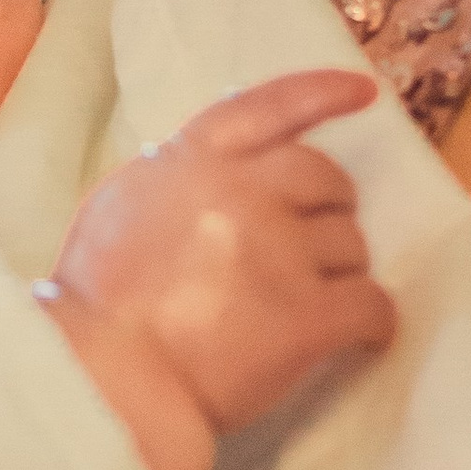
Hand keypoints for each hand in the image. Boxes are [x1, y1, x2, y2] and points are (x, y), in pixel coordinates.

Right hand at [51, 69, 396, 458]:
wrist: (104, 378)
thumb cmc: (94, 302)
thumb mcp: (120, 205)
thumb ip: (175, 177)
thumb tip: (221, 168)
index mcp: (193, 162)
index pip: (268, 108)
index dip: (320, 93)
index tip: (363, 91)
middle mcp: (245, 193)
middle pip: (326, 179)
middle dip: (331, 205)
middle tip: (316, 240)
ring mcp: (282, 254)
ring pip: (351, 246)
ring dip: (341, 269)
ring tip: (315, 300)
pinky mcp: (309, 317)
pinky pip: (372, 306)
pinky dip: (376, 322)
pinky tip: (366, 337)